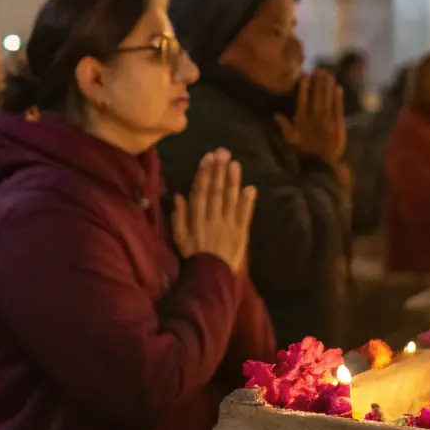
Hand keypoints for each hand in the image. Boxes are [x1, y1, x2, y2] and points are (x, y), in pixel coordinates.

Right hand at [172, 149, 257, 271]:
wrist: (210, 277)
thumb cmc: (193, 255)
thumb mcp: (179, 237)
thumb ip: (179, 216)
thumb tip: (179, 195)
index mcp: (197, 219)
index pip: (201, 192)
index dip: (204, 174)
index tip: (207, 158)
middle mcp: (213, 219)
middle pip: (216, 192)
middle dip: (219, 171)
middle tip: (223, 152)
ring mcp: (228, 225)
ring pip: (230, 200)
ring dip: (233, 181)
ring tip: (235, 164)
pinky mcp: (241, 233)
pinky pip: (245, 216)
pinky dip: (248, 203)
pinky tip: (251, 188)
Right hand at [276, 71, 346, 165]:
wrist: (322, 164)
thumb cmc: (304, 151)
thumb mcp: (290, 140)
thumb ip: (284, 126)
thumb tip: (275, 114)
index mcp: (301, 120)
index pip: (302, 100)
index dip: (304, 87)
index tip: (305, 75)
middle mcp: (314, 117)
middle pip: (317, 96)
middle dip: (318, 82)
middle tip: (320, 69)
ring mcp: (328, 120)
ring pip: (328, 99)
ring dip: (328, 86)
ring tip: (329, 73)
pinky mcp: (338, 123)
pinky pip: (338, 108)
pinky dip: (339, 98)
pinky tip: (339, 88)